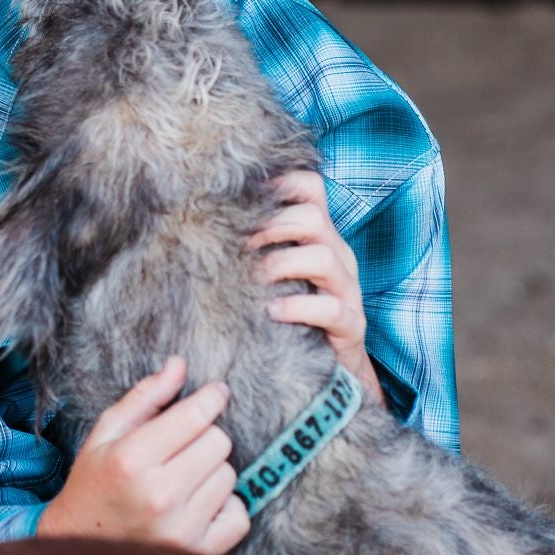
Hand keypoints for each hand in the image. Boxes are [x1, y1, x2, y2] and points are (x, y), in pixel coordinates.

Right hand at [37, 356, 248, 554]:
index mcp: (132, 460)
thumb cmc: (94, 484)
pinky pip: (240, 516)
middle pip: (219, 442)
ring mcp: (181, 528)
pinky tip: (198, 506)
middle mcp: (159, 495)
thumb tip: (180, 365)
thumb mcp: (106, 433)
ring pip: (229, 476)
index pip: (195, 416)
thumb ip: (145, 397)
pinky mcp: (198, 552)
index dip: (211, 398)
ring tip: (182, 480)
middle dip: (204, 437)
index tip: (216, 392)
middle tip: (181, 448)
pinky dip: (226, 507)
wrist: (79, 548)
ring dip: (211, 472)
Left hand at [248, 169, 386, 408]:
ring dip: (280, 263)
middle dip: (269, 226)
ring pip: (323, 257)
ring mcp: (348, 290)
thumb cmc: (294, 316)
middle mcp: (338, 256)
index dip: (279, 184)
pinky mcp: (350, 325)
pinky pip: (331, 309)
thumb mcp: (277, 275)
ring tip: (254, 279)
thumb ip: (256, 248)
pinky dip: (298, 306)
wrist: (334, 370)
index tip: (242, 198)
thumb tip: (203, 224)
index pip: (311, 188)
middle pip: (312, 217)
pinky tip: (273, 311)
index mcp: (321, 237)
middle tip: (237, 245)